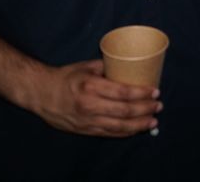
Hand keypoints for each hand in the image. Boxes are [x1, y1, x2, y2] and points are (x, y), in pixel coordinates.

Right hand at [26, 59, 161, 136]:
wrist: (41, 93)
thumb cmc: (66, 77)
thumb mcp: (87, 66)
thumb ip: (108, 67)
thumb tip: (130, 66)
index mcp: (91, 86)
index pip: (123, 92)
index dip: (142, 94)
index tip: (155, 92)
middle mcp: (90, 105)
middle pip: (124, 111)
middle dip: (145, 110)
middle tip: (158, 106)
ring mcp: (87, 120)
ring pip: (119, 127)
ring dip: (139, 124)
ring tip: (153, 121)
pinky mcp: (84, 130)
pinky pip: (109, 133)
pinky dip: (125, 132)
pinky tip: (136, 129)